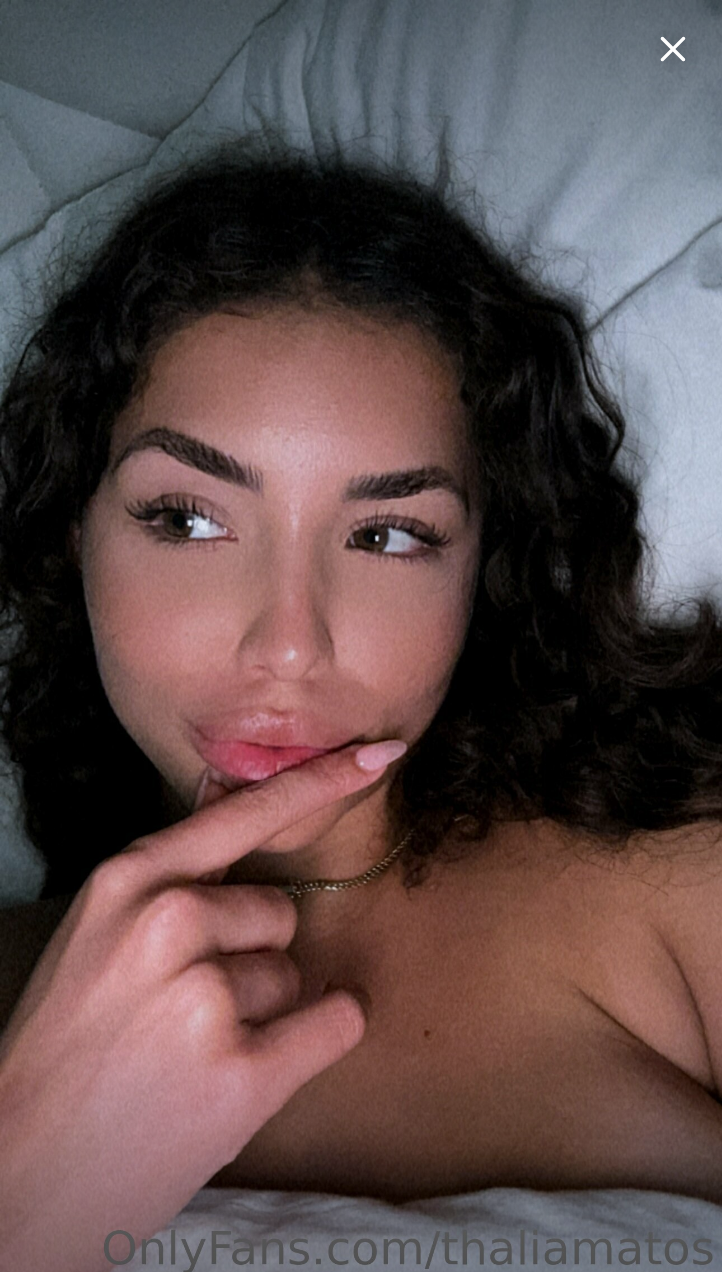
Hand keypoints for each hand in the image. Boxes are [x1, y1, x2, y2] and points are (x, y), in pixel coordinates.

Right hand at [0, 739, 404, 1271]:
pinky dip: (318, 1039)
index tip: (378, 753)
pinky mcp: (239, 1071)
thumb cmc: (66, 1050)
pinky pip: (335, 1021)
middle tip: (177, 1016)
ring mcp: (201, 997)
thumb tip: (224, 784)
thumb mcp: (97, 937)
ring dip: (261, 1014)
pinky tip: (250, 1072)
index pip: (243, 812)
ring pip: (295, 973)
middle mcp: (165, 922)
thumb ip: (168, 874)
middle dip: (246, 960)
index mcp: (127, 882)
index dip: (318, 780)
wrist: (21, 1173)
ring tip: (188, 1054)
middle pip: (278, 912)